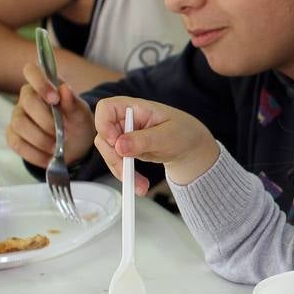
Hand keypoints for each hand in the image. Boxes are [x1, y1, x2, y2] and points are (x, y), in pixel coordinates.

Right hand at [6, 62, 95, 167]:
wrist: (76, 147)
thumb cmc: (78, 123)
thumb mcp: (82, 114)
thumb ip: (73, 103)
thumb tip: (64, 89)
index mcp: (45, 86)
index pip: (31, 71)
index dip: (40, 82)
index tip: (55, 99)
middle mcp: (27, 98)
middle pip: (27, 102)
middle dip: (47, 120)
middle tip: (65, 133)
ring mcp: (18, 117)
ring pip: (20, 124)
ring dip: (41, 138)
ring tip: (58, 146)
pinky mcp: (13, 136)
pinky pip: (16, 143)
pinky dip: (34, 153)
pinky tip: (49, 157)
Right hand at [92, 96, 218, 194]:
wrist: (189, 146)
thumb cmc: (183, 132)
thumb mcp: (168, 136)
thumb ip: (144, 139)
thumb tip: (119, 146)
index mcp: (136, 107)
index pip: (106, 107)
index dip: (104, 124)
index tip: (115, 143)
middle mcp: (125, 119)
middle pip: (103, 134)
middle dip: (114, 157)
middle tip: (128, 174)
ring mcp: (124, 134)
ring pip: (108, 152)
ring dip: (120, 171)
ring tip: (141, 186)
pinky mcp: (125, 149)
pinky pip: (117, 162)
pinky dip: (126, 175)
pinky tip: (139, 185)